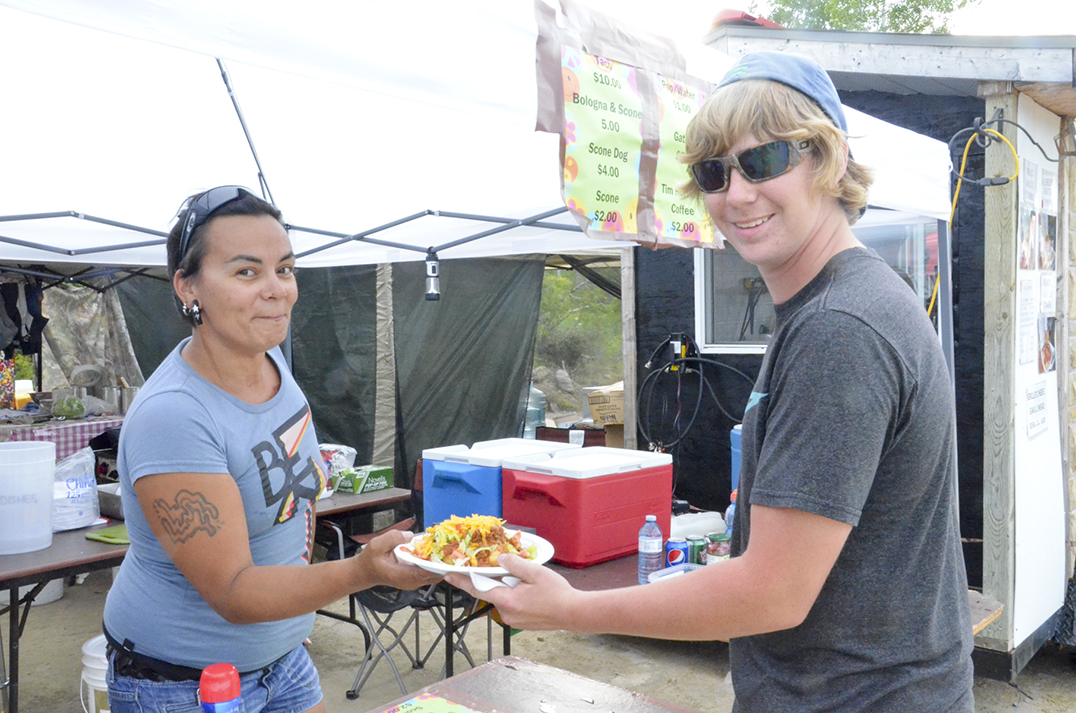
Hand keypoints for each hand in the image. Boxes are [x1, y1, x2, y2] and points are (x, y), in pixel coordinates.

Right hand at [355, 530, 441, 589]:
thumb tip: (409, 535)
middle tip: (452, 549)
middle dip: (442, 564)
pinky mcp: (414, 579)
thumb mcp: (376, 545)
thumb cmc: (370, 560)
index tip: (446, 557)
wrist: (365, 572)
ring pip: (432, 576)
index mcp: (400, 575)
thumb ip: (392, 538)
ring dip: (440, 564)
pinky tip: (437, 552)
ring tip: (448, 550)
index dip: (435, 567)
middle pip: (432, 576)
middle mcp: (409, 582)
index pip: (421, 574)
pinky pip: (428, 573)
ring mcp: (412, 582)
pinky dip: (434, 565)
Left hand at [444, 553, 578, 630]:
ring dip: (508, 588)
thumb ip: (514, 564)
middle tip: (508, 570)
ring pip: (503, 599)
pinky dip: (515, 596)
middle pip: (492, 592)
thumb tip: (500, 559)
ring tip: (528, 582)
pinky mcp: (521, 623)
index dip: (462, 581)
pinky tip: (531, 592)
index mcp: (507, 601)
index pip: (477, 589)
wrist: (574, 613)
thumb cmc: (557, 594)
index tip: (448, 575)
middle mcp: (506, 614)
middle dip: (496, 580)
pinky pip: (511, 606)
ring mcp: (513, 620)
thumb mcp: (535, 572)